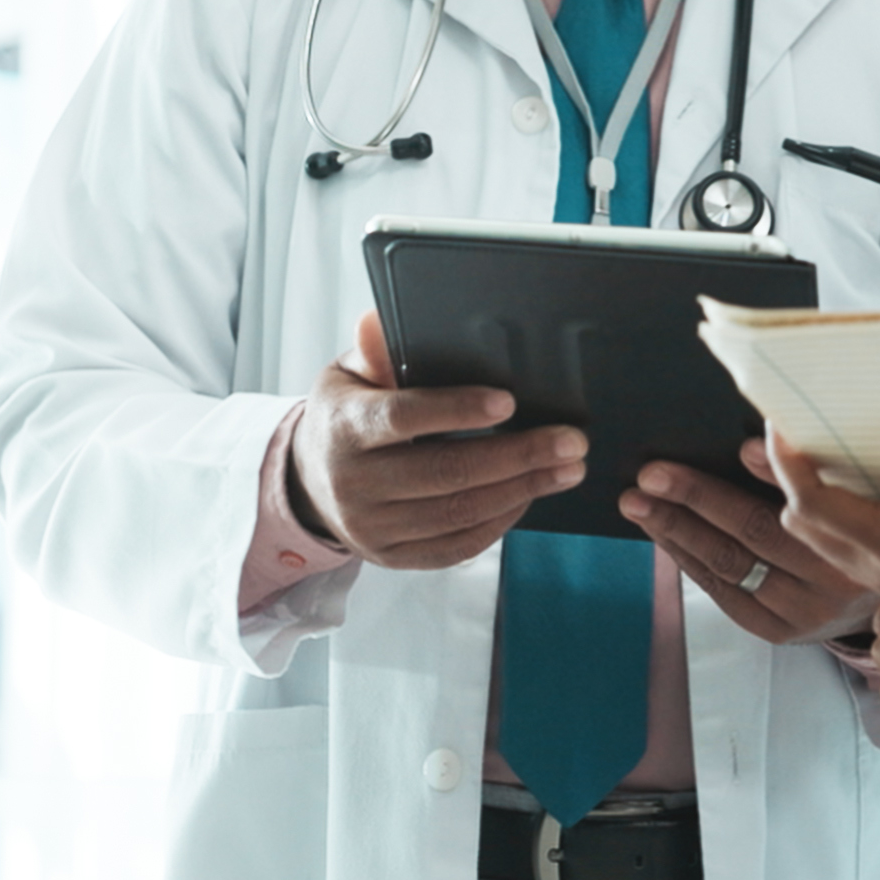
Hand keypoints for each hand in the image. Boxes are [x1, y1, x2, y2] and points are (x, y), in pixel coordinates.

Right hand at [291, 311, 585, 569]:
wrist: (309, 485)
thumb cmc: (344, 418)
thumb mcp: (348, 377)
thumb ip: (374, 352)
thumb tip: (378, 322)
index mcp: (345, 428)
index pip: (404, 418)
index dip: (457, 410)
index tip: (508, 402)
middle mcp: (354, 483)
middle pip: (445, 472)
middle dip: (517, 457)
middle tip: (570, 441)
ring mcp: (373, 528)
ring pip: (458, 514)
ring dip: (521, 491)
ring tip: (566, 469)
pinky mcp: (392, 557)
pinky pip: (455, 547)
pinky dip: (499, 522)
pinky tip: (529, 496)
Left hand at [624, 446, 872, 644]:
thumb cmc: (862, 524)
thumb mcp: (858, 494)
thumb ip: (816, 472)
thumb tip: (756, 440)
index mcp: (858, 540)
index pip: (804, 503)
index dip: (770, 473)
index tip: (735, 445)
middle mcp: (833, 583)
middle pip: (753, 534)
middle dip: (694, 501)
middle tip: (650, 475)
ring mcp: (803, 613)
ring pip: (729, 566)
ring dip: (677, 532)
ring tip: (638, 504)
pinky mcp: (778, 631)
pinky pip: (723, 592)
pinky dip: (689, 560)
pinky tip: (664, 534)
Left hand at [772, 422, 879, 680]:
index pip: (818, 506)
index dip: (789, 464)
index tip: (779, 421)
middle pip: (805, 525)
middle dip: (787, 478)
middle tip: (792, 426)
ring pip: (824, 541)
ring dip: (809, 498)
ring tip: (818, 448)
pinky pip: (851, 551)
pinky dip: (836, 517)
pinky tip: (863, 487)